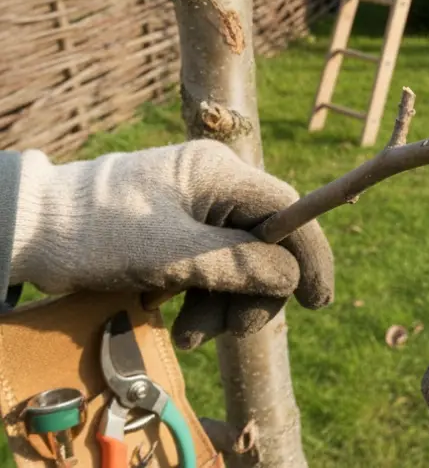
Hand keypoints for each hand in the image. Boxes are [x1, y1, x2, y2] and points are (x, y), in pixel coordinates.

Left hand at [10, 140, 333, 348]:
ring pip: (237, 261)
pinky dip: (202, 297)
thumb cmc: (97, 234)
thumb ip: (238, 265)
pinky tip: (181, 322)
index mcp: (220, 173)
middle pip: (265, 244)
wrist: (27, 230)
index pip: (288, 210)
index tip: (318, 301)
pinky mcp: (175, 231)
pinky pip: (209, 266)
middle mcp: (214, 184)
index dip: (309, 257)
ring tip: (191, 335)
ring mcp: (195, 208)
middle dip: (252, 293)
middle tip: (231, 331)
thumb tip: (293, 277)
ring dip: (222, 304)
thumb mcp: (172, 256)